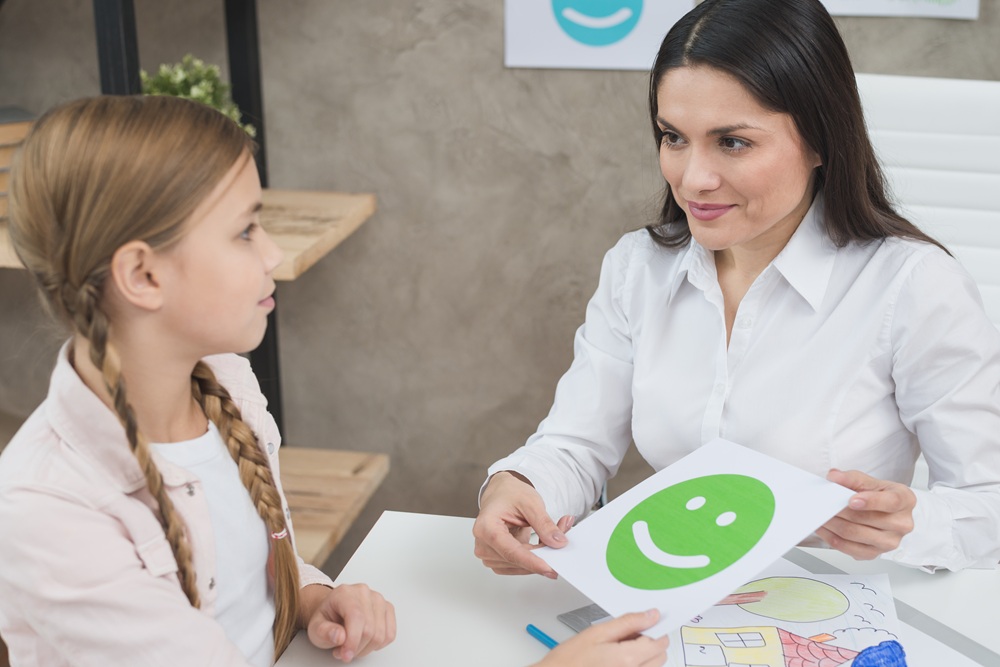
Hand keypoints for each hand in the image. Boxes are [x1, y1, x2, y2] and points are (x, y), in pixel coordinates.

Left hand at [304, 583, 395, 662]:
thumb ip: (324, 632)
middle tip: (342, 651)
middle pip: (370, 630)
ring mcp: (378, 600)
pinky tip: (365, 641)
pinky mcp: (387, 608)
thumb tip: (339, 636)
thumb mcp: (315, 628)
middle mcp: (364, 593)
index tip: (345, 655)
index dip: (353, 641)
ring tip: (351, 645)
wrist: (333, 610)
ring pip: (381, 635)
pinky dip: (378, 644)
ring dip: (366, 648)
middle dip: (356, 648)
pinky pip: (390, 634)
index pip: (356, 618)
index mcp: (345, 594)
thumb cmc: (326, 617)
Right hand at [473, 471, 573, 577]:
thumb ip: (544, 524)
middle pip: (516, 560)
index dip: (531, 562)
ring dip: (539, 557)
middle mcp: (483, 544)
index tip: (549, 568)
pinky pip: (519, 566)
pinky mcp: (498, 559)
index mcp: (486, 527)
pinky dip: (533, 559)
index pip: (510, 552)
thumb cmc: (509, 494)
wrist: (501, 493)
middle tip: (563, 541)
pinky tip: (542, 546)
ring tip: (552, 537)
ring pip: (519, 566)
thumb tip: (557, 542)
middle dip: (542, 554)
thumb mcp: (531, 503)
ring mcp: (489, 554)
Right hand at [533, 609, 669, 666]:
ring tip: (619, 648)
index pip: (660, 642)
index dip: (655, 629)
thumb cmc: (570, 660)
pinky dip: (636, 664)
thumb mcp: (598, 633)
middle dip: (650, 643)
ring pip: (652, 666)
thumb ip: (628, 622)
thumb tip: (652, 615)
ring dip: (644, 655)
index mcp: (628, 659)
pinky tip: (617, 659)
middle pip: (660, 656)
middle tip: (627, 634)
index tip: (646, 622)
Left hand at [818, 469, 916, 559]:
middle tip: (824, 504)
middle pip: (867, 519)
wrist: (884, 512)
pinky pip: (850, 549)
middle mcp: (902, 523)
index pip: (890, 502)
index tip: (852, 500)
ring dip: (833, 524)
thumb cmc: (879, 495)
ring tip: (821, 515)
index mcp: (905, 500)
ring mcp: (890, 541)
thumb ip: (852, 478)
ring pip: (855, 534)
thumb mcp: (870, 481)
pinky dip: (832, 537)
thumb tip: (834, 477)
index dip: (870, 501)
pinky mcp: (876, 553)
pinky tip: (824, 528)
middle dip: (841, 510)